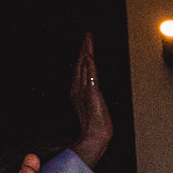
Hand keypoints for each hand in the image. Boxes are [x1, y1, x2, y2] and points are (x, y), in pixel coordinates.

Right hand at [69, 33, 113, 166]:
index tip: (85, 46)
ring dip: (87, 50)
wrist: (95, 136)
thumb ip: (91, 100)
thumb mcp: (93, 109)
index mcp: (77, 92)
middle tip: (87, 35)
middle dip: (84, 48)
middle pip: (80, 64)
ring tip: (88, 38)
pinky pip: (90, 73)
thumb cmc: (96, 128)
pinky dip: (89, 62)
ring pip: (84, 65)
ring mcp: (83, 90)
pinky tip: (89, 53)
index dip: (82, 57)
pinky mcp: (91, 92)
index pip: (80, 70)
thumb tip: (94, 96)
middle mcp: (77, 88)